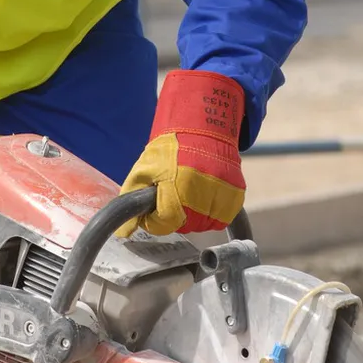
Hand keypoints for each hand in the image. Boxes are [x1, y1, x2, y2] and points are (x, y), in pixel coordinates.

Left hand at [116, 70, 245, 236]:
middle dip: (175, 215)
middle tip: (174, 192)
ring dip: (195, 215)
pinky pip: (221, 218)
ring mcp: (223, 194)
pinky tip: (205, 193)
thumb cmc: (170, 150)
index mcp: (179, 186)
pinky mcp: (237, 195)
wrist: (203, 129)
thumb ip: (132, 201)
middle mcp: (204, 192)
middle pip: (185, 226)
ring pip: (204, 224)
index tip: (155, 205)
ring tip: (190, 191)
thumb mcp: (144, 170)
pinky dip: (213, 211)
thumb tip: (124, 233)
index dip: (156, 218)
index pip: (164, 223)